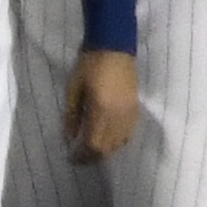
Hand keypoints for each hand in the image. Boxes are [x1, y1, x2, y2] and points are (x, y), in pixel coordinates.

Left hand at [64, 48, 139, 162]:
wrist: (115, 48)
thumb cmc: (89, 65)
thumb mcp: (73, 89)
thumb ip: (71, 116)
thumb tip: (69, 138)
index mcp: (102, 110)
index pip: (93, 144)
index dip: (82, 155)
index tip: (71, 158)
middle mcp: (119, 117)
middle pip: (107, 148)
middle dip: (92, 157)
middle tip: (79, 157)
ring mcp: (131, 115)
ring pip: (119, 144)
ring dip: (104, 151)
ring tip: (89, 150)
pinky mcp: (137, 111)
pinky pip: (127, 135)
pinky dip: (116, 142)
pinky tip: (106, 140)